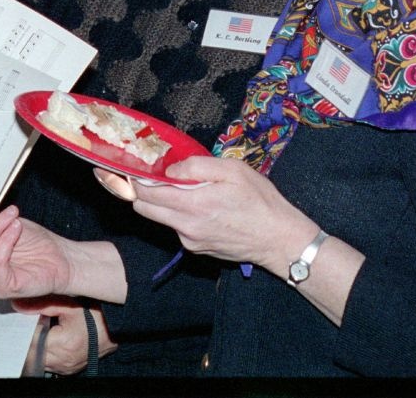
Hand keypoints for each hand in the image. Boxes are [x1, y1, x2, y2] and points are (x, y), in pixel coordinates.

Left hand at [14, 298, 117, 374]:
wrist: (113, 331)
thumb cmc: (94, 318)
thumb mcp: (68, 306)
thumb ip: (41, 305)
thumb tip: (18, 304)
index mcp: (62, 344)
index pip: (30, 340)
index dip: (23, 328)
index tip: (20, 319)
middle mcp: (62, 361)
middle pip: (31, 353)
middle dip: (26, 339)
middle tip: (26, 325)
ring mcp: (64, 368)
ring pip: (38, 361)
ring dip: (34, 348)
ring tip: (37, 332)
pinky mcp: (67, 370)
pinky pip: (48, 364)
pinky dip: (44, 354)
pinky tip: (47, 341)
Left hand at [128, 156, 319, 269]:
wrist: (279, 240)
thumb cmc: (260, 201)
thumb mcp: (233, 170)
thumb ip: (197, 166)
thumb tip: (171, 169)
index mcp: (193, 204)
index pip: (145, 193)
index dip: (135, 178)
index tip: (135, 167)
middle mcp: (185, 227)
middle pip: (143, 209)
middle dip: (142, 191)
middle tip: (153, 176)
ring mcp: (190, 241)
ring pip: (159, 219)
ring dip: (162, 203)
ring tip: (182, 189)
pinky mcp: (196, 250)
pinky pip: (177, 229)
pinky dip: (179, 216)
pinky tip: (200, 208)